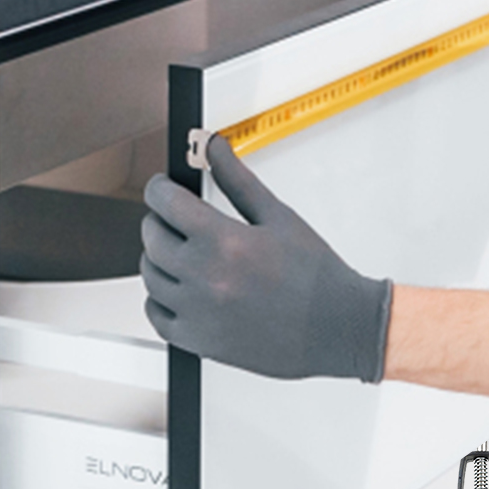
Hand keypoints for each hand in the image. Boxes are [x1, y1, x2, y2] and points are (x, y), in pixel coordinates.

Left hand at [141, 136, 391, 381]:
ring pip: (150, 275)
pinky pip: (156, 314)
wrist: (338, 327)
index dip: (160, 188)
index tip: (165, 188)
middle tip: (180, 220)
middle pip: (152, 237)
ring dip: (160, 258)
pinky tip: (183, 288)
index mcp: (225, 241)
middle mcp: (204, 277)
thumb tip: (215, 148)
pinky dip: (161, 298)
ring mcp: (197, 312)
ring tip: (188, 254)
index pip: (165, 203)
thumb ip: (238, 180)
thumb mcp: (279, 218)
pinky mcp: (198, 340)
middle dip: (160, 220)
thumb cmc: (316, 277)